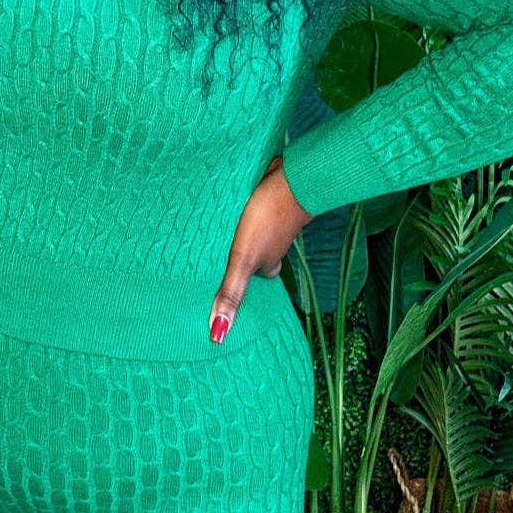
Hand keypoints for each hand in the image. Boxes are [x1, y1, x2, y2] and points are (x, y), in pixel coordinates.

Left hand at [208, 155, 314, 342]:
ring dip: (240, 236)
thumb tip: (218, 334)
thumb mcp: (244, 258)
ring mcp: (273, 222)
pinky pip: (254, 213)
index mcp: (269, 262)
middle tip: (219, 263)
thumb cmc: (269, 219)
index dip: (244, 284)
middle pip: (257, 257)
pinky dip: (243, 214)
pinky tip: (230, 207)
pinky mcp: (269, 200)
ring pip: (254, 235)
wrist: (294, 178)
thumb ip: (231, 292)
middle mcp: (273, 244)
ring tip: (217, 238)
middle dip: (242, 260)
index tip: (229, 290)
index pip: (258, 279)